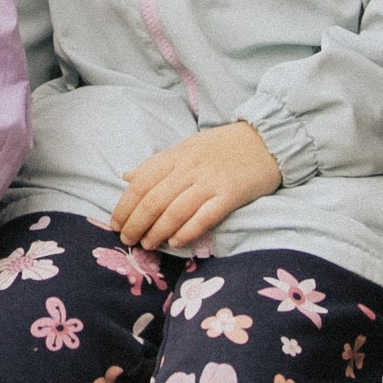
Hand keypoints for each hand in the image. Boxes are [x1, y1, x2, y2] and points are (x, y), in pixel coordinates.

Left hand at [111, 121, 281, 254]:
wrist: (267, 138)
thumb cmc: (223, 146)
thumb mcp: (187, 148)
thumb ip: (157, 165)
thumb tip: (127, 177)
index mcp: (176, 155)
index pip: (141, 182)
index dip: (125, 205)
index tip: (115, 224)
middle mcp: (190, 168)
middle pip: (154, 199)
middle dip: (136, 223)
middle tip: (127, 240)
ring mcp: (210, 181)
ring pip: (176, 210)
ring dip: (157, 231)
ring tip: (148, 244)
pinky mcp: (231, 194)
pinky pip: (205, 216)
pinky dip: (187, 231)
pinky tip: (176, 242)